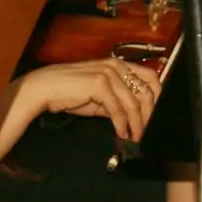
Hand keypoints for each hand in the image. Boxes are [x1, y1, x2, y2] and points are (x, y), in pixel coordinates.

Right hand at [16, 58, 161, 140]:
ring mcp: (108, 73)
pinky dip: (122, 125)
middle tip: (145, 132)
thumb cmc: (67, 92)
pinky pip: (118, 110)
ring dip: (136, 124)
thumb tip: (132, 117)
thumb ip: (116, 102)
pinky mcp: (99, 84)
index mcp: (118, 64)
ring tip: (134, 137)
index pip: (150, 77)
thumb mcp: (97, 97)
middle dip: (149, 115)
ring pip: (134, 103)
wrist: (43, 89)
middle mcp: (116, 65)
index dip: (158, 97)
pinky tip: (121, 133)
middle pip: (146, 92)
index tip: (156, 115)